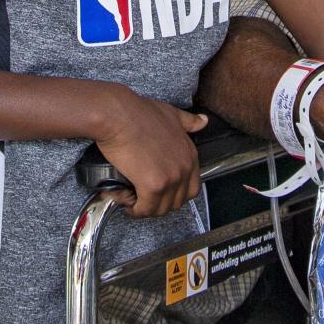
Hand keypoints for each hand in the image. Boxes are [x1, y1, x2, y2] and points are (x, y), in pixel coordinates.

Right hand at [95, 88, 207, 217]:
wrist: (119, 116)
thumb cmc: (139, 113)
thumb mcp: (171, 114)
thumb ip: (188, 121)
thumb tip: (203, 121)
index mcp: (190, 153)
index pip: (192, 188)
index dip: (174, 193)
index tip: (159, 191)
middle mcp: (184, 167)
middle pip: (177, 201)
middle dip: (160, 203)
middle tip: (144, 196)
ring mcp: (171, 178)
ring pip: (161, 209)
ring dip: (146, 208)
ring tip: (133, 198)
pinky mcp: (153, 186)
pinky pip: (146, 209)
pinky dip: (135, 210)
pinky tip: (127, 202)